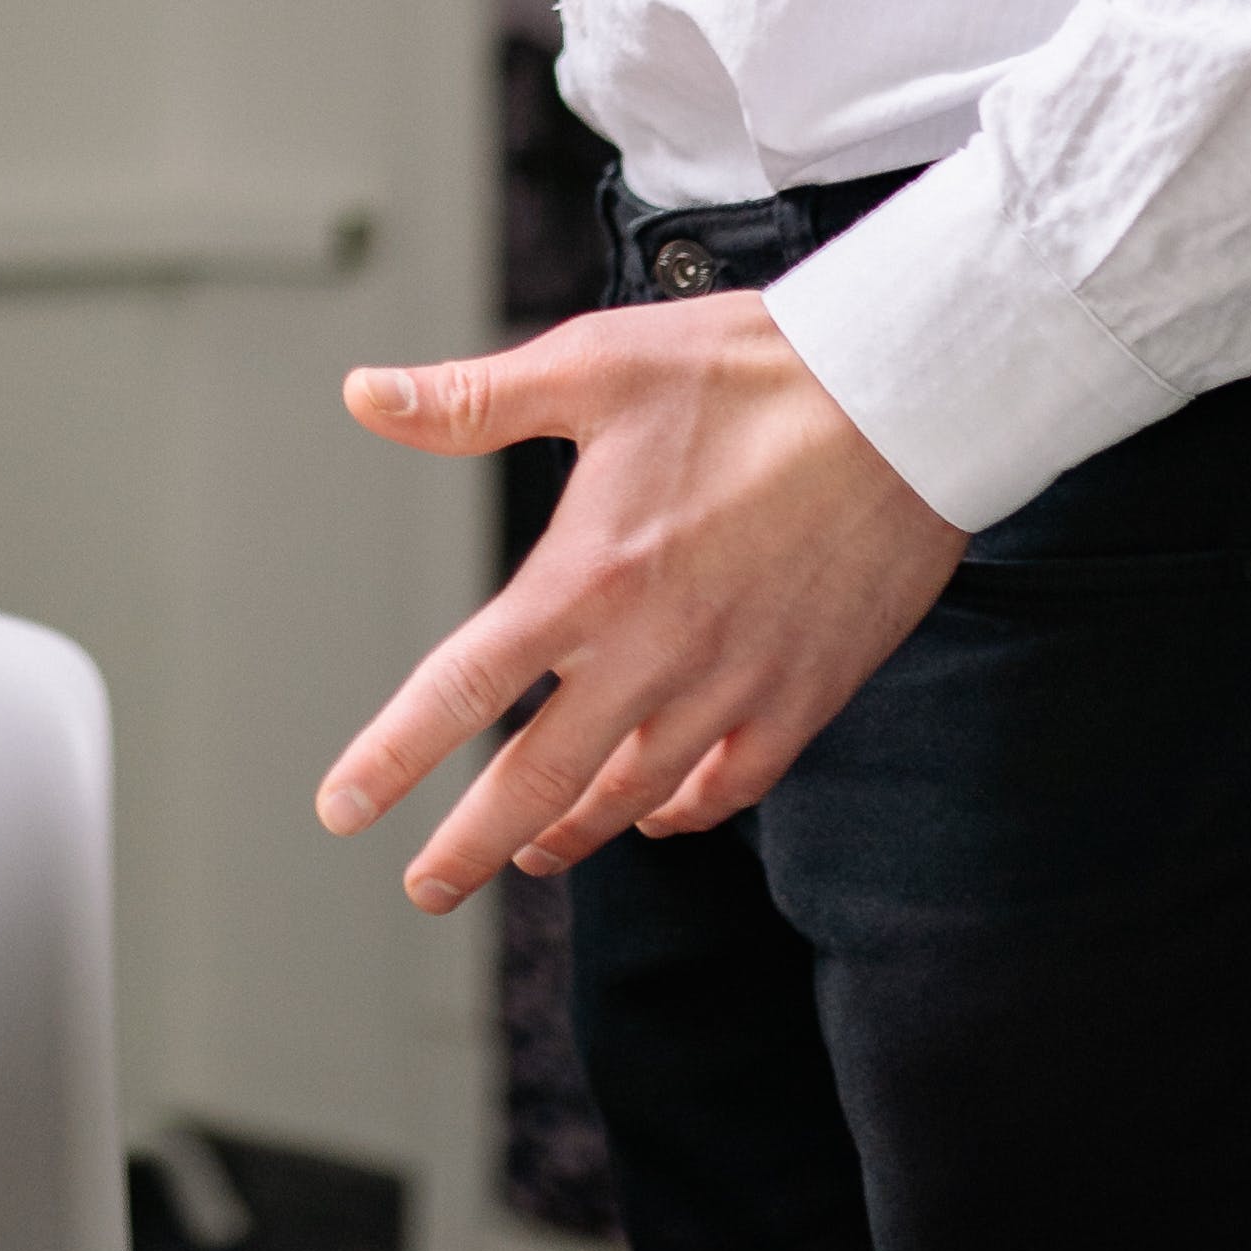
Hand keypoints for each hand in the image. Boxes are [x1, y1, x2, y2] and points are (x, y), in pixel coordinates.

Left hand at [315, 295, 967, 905]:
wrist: (906, 400)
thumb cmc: (750, 370)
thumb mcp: (594, 365)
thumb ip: (471, 401)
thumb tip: (364, 395)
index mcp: (586, 576)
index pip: (462, 690)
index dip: (393, 758)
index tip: (344, 808)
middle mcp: (653, 651)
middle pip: (539, 780)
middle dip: (472, 846)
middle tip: (427, 885)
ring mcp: (734, 684)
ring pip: (632, 793)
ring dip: (571, 833)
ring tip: (530, 851)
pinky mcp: (804, 692)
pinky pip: (733, 785)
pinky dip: (683, 810)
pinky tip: (657, 812)